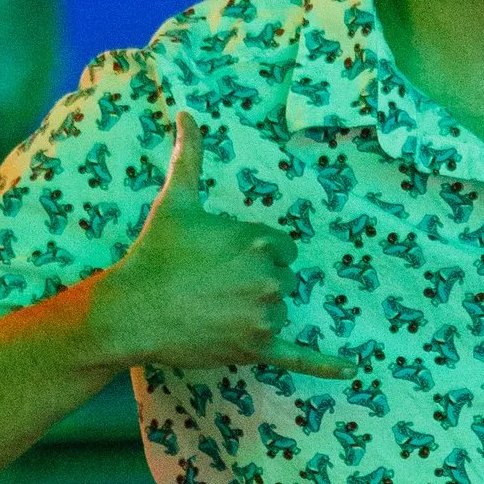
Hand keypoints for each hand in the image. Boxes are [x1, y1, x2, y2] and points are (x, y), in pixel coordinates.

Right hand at [82, 114, 356, 377]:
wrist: (132, 310)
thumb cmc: (155, 254)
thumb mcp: (176, 201)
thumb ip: (191, 157)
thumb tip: (188, 114)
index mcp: (260, 240)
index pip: (283, 249)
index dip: (258, 255)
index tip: (227, 261)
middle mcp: (270, 278)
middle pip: (285, 281)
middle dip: (257, 284)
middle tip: (216, 287)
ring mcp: (265, 316)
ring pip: (278, 314)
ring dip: (256, 314)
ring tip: (215, 311)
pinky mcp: (256, 349)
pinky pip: (299, 357)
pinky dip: (325, 365)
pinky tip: (352, 369)